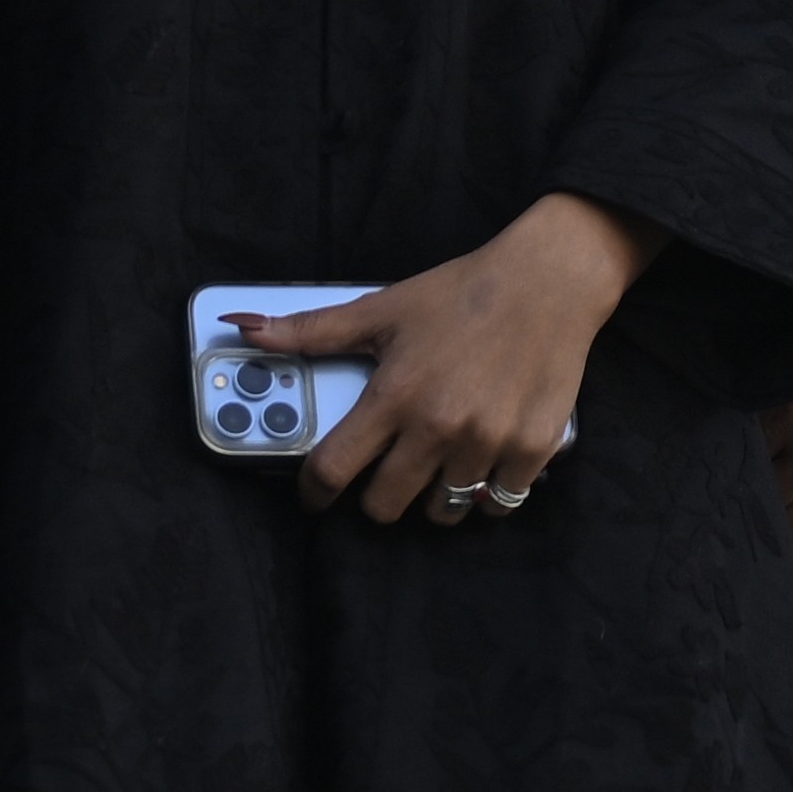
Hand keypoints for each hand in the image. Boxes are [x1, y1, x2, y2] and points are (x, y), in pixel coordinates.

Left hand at [249, 194, 657, 532]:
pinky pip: (498, 503)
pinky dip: (487, 494)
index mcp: (393, 395)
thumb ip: (312, 330)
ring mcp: (487, 442)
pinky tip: (484, 467)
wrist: (549, 279)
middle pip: (384, 506)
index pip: (332, 470)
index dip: (314, 493)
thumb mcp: (383, 308)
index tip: (315, 497)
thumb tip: (243, 326)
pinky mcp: (533, 449)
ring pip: (442, 511)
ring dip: (433, 498)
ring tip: (438, 468)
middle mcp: (437, 427)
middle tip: (388, 473)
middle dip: (377, 497)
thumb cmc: (462, 292)